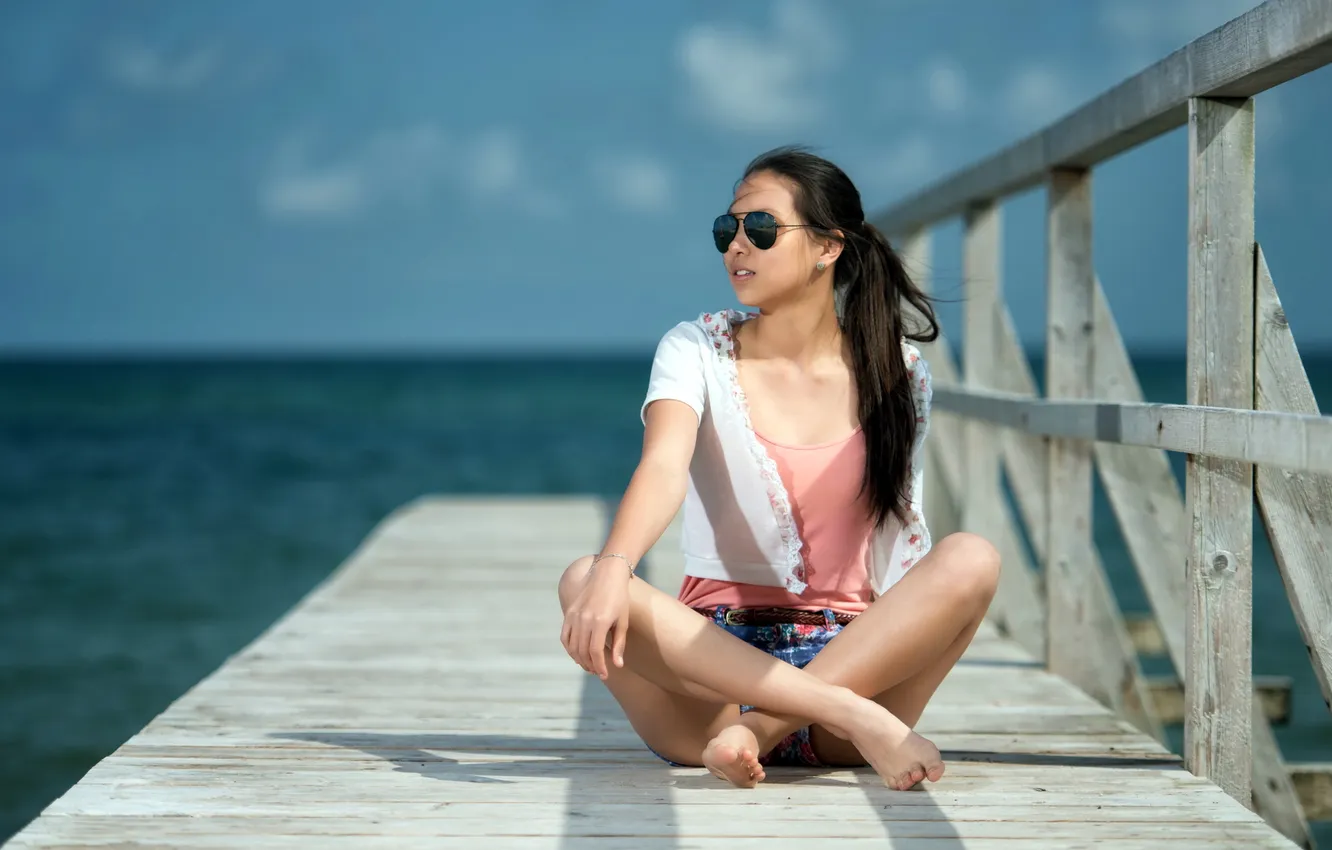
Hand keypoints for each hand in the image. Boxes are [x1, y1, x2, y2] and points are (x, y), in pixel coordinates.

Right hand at [561, 561, 630, 678]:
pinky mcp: (569, 612)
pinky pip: (565, 636)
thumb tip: (617, 665)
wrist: (607, 574)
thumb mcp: (623, 621)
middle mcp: (585, 619)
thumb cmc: (619, 598)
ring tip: (589, 665)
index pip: (596, 652)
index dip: (600, 666)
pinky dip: (569, 648)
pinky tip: (577, 654)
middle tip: (598, 672)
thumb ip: (619, 644)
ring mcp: (574, 615)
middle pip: (583, 651)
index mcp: (600, 622)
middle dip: (590, 665)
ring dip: (579, 659)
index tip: (605, 675)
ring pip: (572, 646)